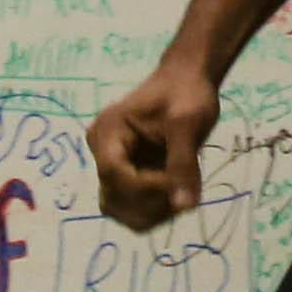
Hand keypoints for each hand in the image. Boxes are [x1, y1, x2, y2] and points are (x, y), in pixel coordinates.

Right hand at [86, 52, 223, 227]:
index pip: (113, 174)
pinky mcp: (126, 175)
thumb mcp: (188, 123)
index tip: (178, 183)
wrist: (186, 80)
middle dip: (150, 203)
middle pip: (113, 198)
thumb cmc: (186, 93)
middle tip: (185, 190)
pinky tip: (178, 193)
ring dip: (153, 211)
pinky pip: (132, 207)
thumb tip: (184, 206)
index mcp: (108, 132)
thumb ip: (183, 163)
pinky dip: (156, 209)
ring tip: (183, 191)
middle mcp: (102, 151)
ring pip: (121, 209)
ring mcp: (112, 165)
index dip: (145, 188)